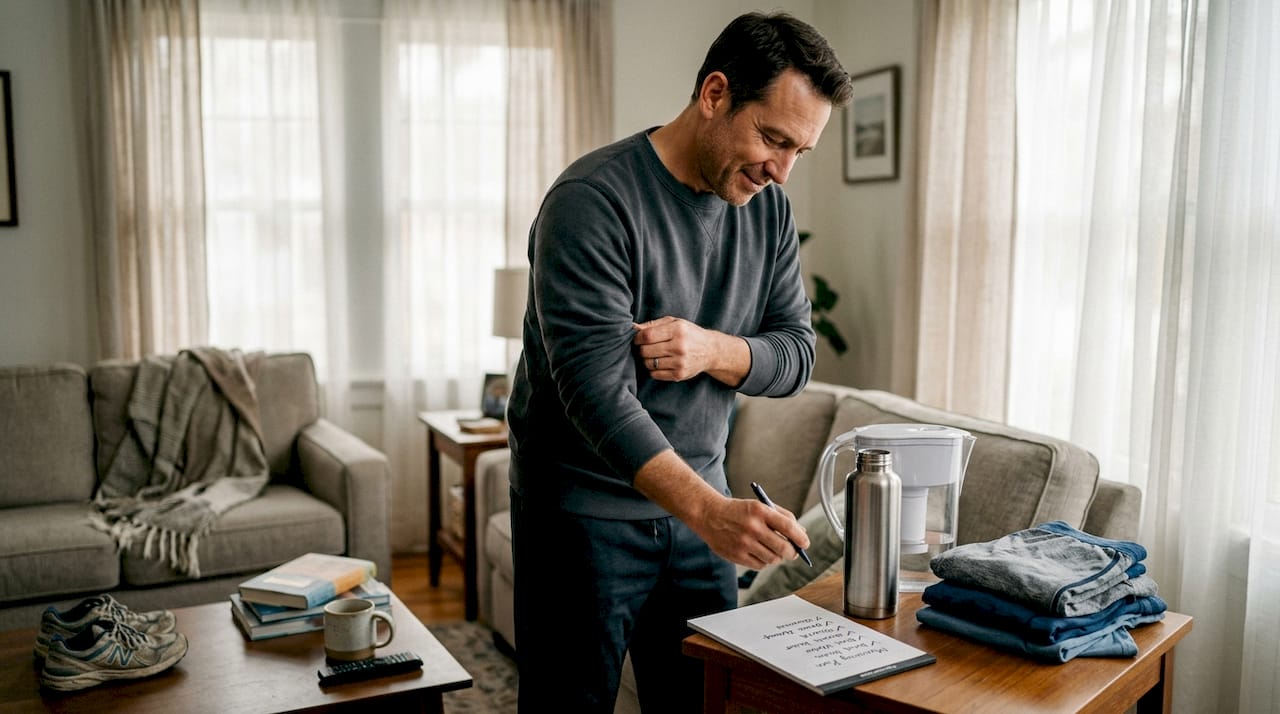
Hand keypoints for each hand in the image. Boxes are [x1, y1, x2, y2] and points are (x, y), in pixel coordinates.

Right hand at [632, 450, 809, 568]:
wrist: (709, 515)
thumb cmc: (738, 511)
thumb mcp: (759, 506)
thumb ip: (782, 517)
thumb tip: (802, 533)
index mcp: (760, 511)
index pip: (789, 527)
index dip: (801, 538)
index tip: (805, 543)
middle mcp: (753, 527)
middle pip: (784, 548)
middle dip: (792, 552)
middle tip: (793, 552)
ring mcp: (744, 543)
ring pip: (773, 559)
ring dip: (777, 557)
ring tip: (772, 550)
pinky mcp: (737, 555)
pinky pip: (760, 565)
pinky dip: (764, 561)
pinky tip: (759, 553)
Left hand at [633, 316, 748, 384]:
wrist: (710, 350)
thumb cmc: (688, 334)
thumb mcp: (674, 322)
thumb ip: (653, 324)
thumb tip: (632, 328)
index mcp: (678, 330)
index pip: (647, 336)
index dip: (637, 338)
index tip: (637, 339)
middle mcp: (679, 347)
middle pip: (645, 351)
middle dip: (641, 349)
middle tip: (645, 347)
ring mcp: (680, 362)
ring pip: (648, 364)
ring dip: (647, 360)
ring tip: (654, 355)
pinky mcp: (679, 375)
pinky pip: (655, 374)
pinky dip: (653, 370)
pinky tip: (661, 363)